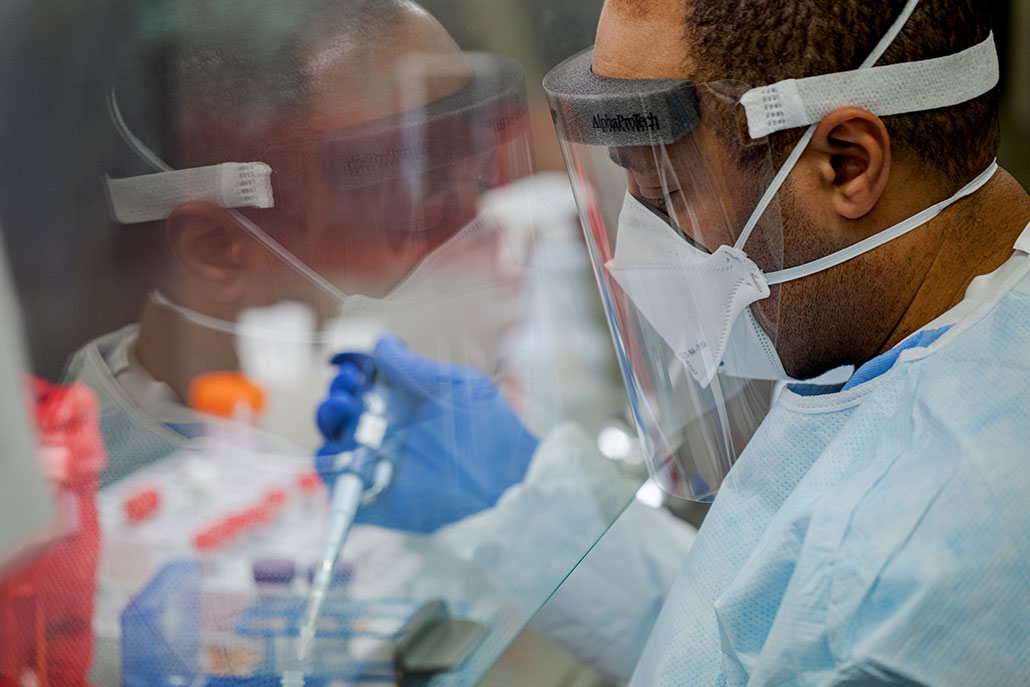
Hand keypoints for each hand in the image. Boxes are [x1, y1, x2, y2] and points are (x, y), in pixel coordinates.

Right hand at [316, 336, 537, 532]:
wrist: (504, 483)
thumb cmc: (489, 431)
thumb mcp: (455, 387)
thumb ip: (415, 368)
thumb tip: (382, 343)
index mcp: (404, 404)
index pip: (363, 384)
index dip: (350, 370)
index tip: (345, 362)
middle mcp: (386, 433)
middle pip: (341, 411)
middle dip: (336, 394)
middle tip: (347, 386)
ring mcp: (376, 464)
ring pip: (333, 441)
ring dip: (329, 421)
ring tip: (342, 407)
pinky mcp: (371, 499)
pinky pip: (336, 482)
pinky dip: (329, 465)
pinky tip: (341, 446)